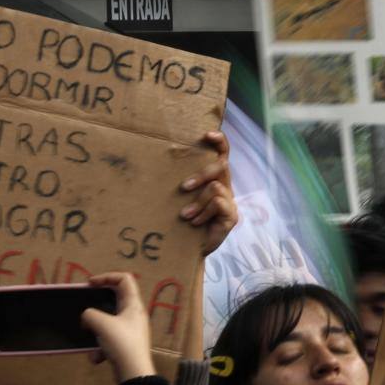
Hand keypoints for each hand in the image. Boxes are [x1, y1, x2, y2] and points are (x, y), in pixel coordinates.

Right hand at [81, 272, 155, 382]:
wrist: (133, 373)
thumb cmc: (121, 343)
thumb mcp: (102, 324)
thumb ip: (90, 314)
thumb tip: (87, 317)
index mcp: (133, 304)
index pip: (124, 279)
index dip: (107, 276)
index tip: (90, 284)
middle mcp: (134, 314)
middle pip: (115, 300)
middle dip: (97, 307)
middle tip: (85, 310)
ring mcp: (131, 330)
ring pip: (108, 323)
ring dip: (96, 332)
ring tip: (91, 342)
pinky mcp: (126, 344)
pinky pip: (108, 340)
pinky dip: (100, 348)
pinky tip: (97, 358)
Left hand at [179, 130, 237, 254]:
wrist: (190, 250)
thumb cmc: (182, 221)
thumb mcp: (180, 198)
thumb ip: (180, 184)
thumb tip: (152, 164)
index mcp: (214, 178)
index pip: (222, 154)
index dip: (219, 141)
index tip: (206, 134)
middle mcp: (225, 187)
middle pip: (221, 166)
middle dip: (201, 175)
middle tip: (183, 187)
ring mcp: (230, 201)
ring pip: (216, 187)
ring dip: (198, 202)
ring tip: (185, 215)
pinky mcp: (232, 216)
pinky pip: (218, 203)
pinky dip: (204, 212)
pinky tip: (195, 223)